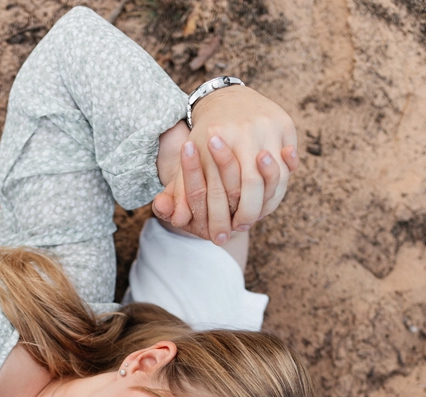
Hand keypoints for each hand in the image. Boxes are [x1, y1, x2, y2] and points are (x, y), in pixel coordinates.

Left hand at [155, 86, 298, 243]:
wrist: (227, 98)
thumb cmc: (203, 141)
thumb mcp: (187, 162)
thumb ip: (178, 189)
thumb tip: (168, 213)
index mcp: (214, 139)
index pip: (220, 190)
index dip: (219, 217)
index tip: (218, 237)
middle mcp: (243, 130)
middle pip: (251, 185)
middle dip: (246, 213)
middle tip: (240, 228)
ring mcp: (266, 126)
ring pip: (274, 177)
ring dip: (266, 203)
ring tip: (255, 218)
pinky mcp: (285, 124)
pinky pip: (288, 164)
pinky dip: (279, 185)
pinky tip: (269, 198)